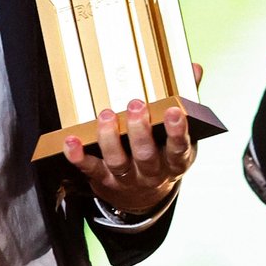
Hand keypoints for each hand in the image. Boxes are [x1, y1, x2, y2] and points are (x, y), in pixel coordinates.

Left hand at [63, 99, 195, 215]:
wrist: (145, 196)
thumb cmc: (163, 152)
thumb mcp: (180, 132)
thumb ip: (187, 100)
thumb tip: (194, 69)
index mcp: (174, 161)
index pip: (179, 149)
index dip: (177, 132)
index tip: (175, 112)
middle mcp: (152, 172)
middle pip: (146, 156)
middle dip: (140, 131)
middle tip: (136, 105)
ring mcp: (128, 178)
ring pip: (119, 162)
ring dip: (110, 139)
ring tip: (106, 116)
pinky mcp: (104, 179)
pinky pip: (90, 169)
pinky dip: (79, 156)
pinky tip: (71, 141)